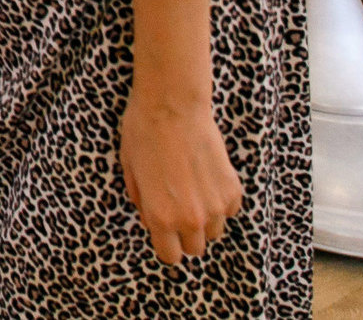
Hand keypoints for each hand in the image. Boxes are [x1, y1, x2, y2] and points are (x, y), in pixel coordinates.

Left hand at [119, 92, 244, 264]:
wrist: (172, 106)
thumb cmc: (144, 133)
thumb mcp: (129, 171)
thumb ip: (141, 203)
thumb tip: (150, 220)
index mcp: (160, 217)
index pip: (170, 256)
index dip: (166, 245)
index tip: (164, 233)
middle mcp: (190, 218)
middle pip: (195, 248)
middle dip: (185, 234)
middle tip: (177, 207)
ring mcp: (215, 205)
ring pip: (215, 231)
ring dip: (205, 219)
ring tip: (192, 190)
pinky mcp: (232, 189)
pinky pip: (229, 210)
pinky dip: (221, 201)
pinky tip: (206, 178)